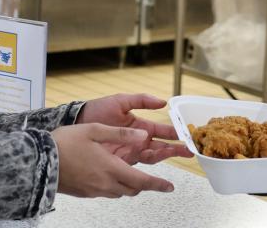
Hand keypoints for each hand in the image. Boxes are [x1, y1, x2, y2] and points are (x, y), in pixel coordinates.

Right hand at [52, 123, 175, 197]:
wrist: (39, 161)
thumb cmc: (65, 143)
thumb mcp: (96, 130)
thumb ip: (122, 134)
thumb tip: (143, 135)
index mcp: (111, 168)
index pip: (142, 181)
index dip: (158, 184)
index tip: (169, 186)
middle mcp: (105, 183)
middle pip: (133, 189)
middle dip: (146, 185)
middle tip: (155, 181)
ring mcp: (95, 190)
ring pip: (120, 191)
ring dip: (129, 185)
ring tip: (131, 173)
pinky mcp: (85, 193)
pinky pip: (106, 191)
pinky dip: (114, 185)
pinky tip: (108, 173)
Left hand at [77, 93, 192, 163]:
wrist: (77, 122)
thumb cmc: (97, 110)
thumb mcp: (120, 101)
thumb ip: (141, 100)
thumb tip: (162, 102)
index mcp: (140, 126)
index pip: (161, 131)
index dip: (174, 133)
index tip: (186, 135)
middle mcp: (137, 141)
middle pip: (161, 147)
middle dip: (175, 149)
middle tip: (189, 151)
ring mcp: (129, 152)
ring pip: (152, 157)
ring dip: (164, 156)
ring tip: (175, 153)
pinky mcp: (119, 161)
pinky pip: (135, 166)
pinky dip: (146, 166)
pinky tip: (155, 165)